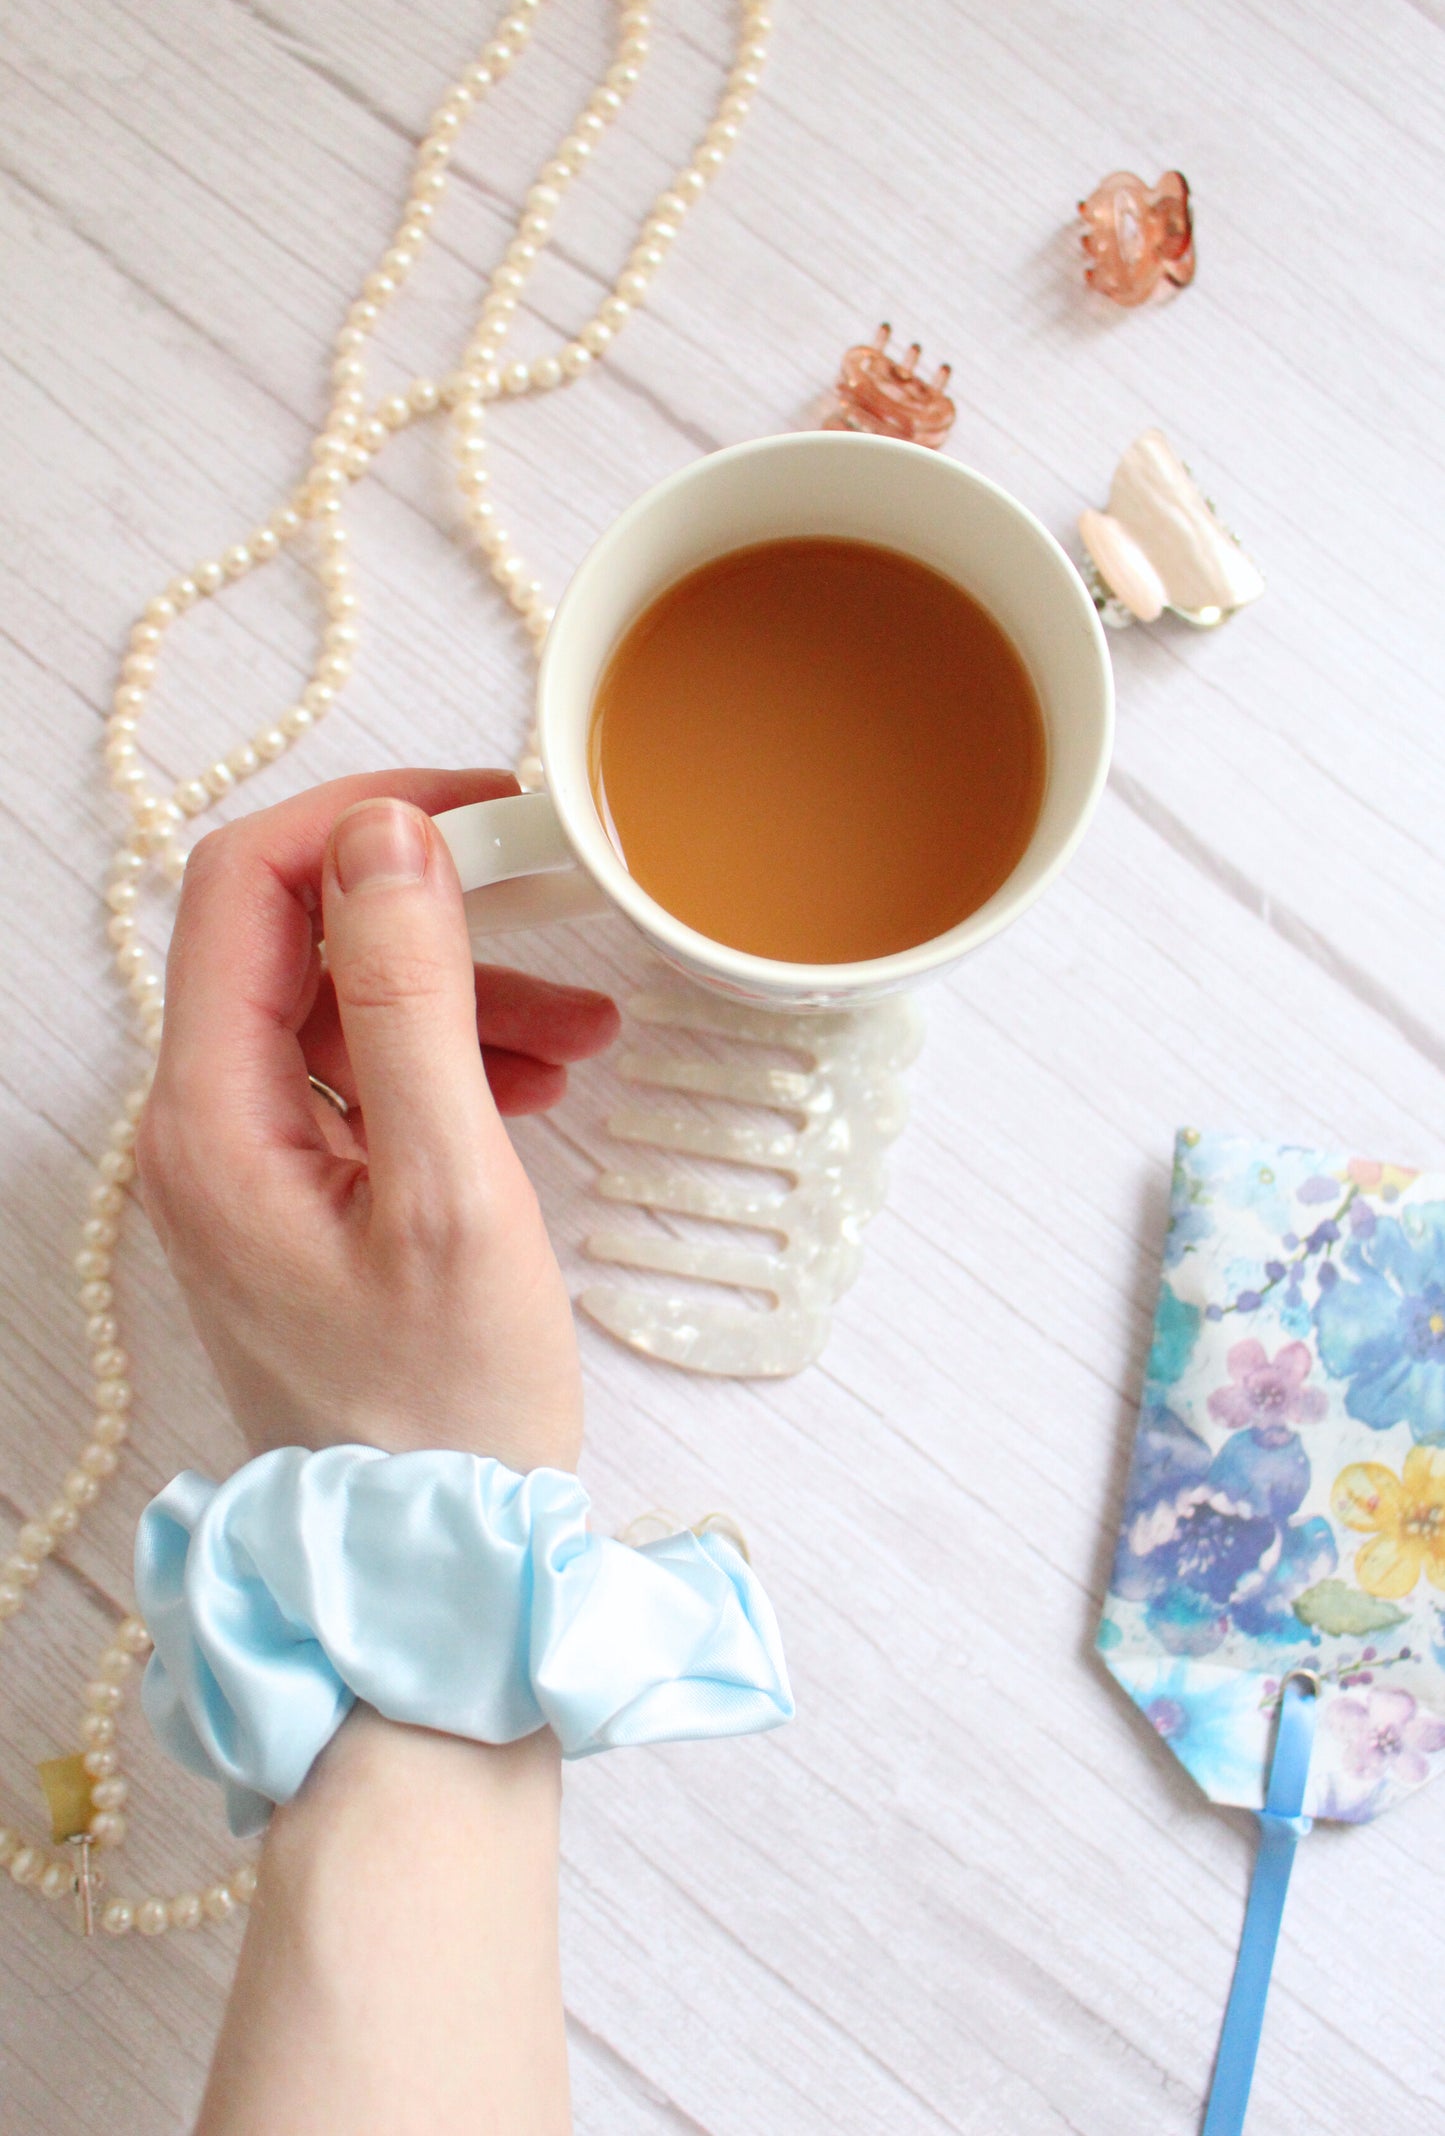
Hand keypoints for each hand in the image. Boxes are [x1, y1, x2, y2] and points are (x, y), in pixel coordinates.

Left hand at [135, 770, 617, 1472]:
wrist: (430, 1565)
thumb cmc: (445, 1412)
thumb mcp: (451, 1190)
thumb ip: (413, 1001)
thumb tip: (387, 839)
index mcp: (212, 1118)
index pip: (247, 887)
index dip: (362, 822)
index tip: (483, 815)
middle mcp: (204, 1129)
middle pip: (296, 939)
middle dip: (429, 911)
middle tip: (549, 900)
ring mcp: (247, 1165)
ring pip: (341, 1007)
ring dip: (460, 989)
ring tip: (582, 1025)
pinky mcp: (298, 1197)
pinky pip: (363, 1079)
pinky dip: (452, 1058)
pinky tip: (539, 1082)